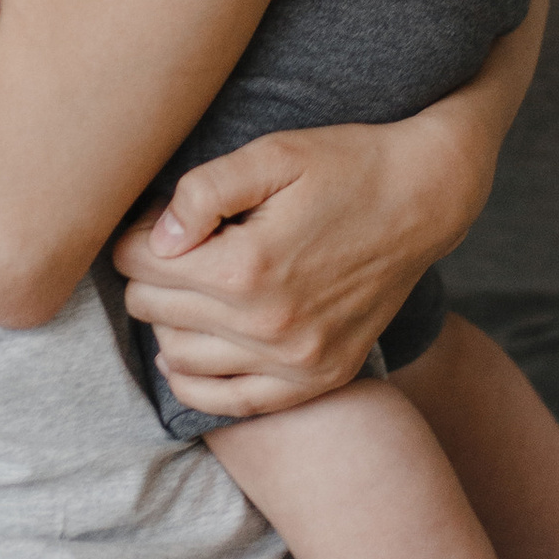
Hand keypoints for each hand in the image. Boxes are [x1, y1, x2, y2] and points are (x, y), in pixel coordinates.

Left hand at [112, 112, 482, 417]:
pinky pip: (231, 404)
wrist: (424, 199)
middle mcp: (269, 324)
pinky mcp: (318, 379)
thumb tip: (155, 239)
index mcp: (248, 266)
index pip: (139, 263)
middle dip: (147, 273)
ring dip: (168, 320)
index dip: (133, 235)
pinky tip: (190, 350)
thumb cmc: (345, 165)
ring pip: (179, 355)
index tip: (152, 221)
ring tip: (187, 288)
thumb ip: (203, 191)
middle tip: (170, 247)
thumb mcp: (272, 155)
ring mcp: (296, 360)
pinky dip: (196, 381)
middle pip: (152, 307)